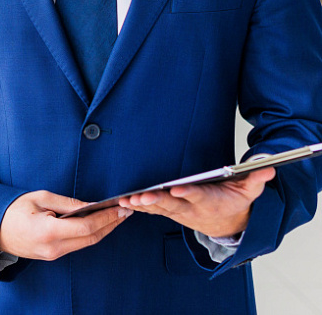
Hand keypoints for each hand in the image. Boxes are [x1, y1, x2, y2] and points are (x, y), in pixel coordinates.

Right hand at [0, 190, 131, 260]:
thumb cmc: (12, 210)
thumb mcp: (39, 198)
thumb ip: (67, 203)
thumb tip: (90, 205)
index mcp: (49, 231)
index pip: (87, 226)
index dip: (107, 217)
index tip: (119, 207)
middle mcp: (53, 247)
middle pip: (91, 238)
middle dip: (111, 224)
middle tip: (126, 212)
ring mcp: (53, 254)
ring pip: (86, 243)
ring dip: (103, 230)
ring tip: (116, 217)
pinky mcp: (52, 255)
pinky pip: (76, 245)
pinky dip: (90, 235)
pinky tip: (98, 224)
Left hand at [118, 168, 274, 237]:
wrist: (228, 225)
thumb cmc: (235, 202)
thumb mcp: (250, 191)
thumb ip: (256, 179)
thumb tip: (268, 166)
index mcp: (210, 201)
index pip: (198, 196)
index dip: (187, 193)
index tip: (176, 189)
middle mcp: (192, 208)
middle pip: (172, 205)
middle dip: (156, 201)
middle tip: (140, 197)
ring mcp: (179, 212)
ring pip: (159, 209)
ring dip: (142, 205)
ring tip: (126, 201)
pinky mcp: (170, 212)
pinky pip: (153, 211)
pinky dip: (139, 208)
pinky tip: (124, 203)